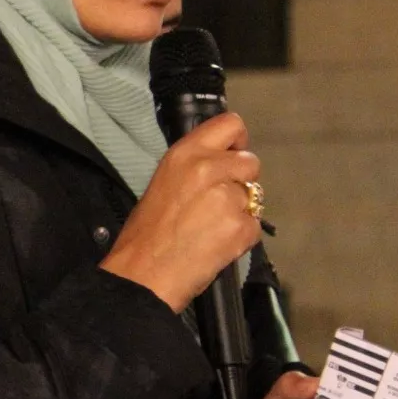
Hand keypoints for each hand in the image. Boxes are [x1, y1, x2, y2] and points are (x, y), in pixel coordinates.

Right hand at [100, 113, 262, 311]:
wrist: (143, 274)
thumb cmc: (145, 233)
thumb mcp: (164, 182)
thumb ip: (195, 167)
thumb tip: (221, 165)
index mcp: (186, 154)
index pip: (230, 124)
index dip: (236, 141)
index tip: (231, 156)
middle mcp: (210, 168)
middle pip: (250, 161)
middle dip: (241, 181)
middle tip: (218, 202)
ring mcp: (228, 198)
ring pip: (255, 196)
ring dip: (240, 211)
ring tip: (213, 228)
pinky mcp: (242, 227)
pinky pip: (255, 225)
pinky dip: (242, 236)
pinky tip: (218, 245)